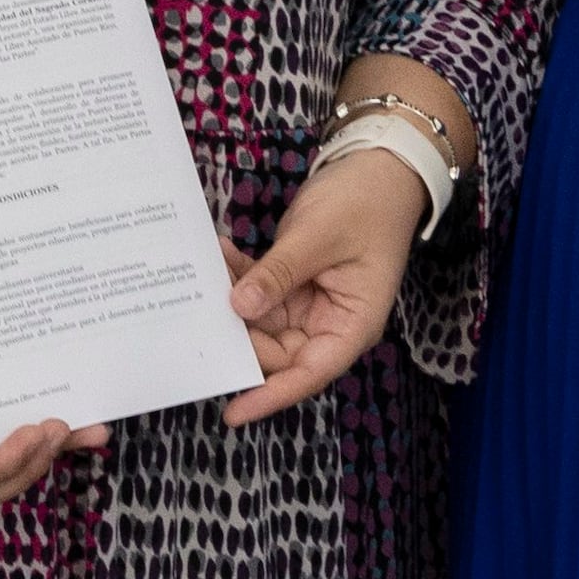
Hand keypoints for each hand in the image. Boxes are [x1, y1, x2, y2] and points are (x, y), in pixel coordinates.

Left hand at [221, 151, 425, 424]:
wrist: (381, 166)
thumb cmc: (365, 203)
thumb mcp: (318, 237)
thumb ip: (279, 274)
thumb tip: (239, 308)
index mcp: (352, 325)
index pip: (308, 373)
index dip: (270, 395)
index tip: (232, 413)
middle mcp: (331, 322)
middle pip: (277, 351)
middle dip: (239, 336)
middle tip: (197, 316)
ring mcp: (311, 303)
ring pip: (262, 321)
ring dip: (233, 301)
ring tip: (203, 276)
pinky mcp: (296, 282)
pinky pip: (261, 291)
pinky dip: (240, 275)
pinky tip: (220, 252)